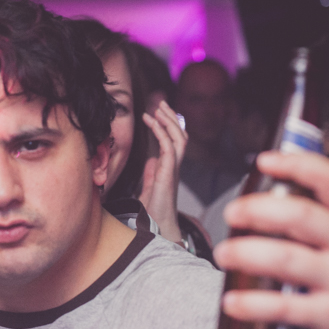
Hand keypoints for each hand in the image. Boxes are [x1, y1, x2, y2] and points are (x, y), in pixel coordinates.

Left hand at [139, 100, 186, 242]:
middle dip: (171, 117)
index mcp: (170, 167)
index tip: (157, 112)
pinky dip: (161, 132)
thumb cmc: (153, 210)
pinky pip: (169, 147)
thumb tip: (151, 161)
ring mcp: (173, 168)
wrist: (157, 226)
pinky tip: (152, 121)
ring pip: (178, 137)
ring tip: (157, 107)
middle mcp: (174, 165)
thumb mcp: (148, 187)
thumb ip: (151, 173)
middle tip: (160, 102)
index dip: (168, 125)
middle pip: (179, 134)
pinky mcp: (168, 173)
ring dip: (168, 120)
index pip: (174, 140)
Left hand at [213, 151, 328, 328]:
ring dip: (244, 253)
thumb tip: (263, 198)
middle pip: (299, 216)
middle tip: (231, 214)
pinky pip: (282, 306)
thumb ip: (319, 217)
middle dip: (256, 210)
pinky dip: (251, 304)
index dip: (294, 164)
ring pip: (285, 259)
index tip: (263, 161)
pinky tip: (231, 301)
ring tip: (223, 255)